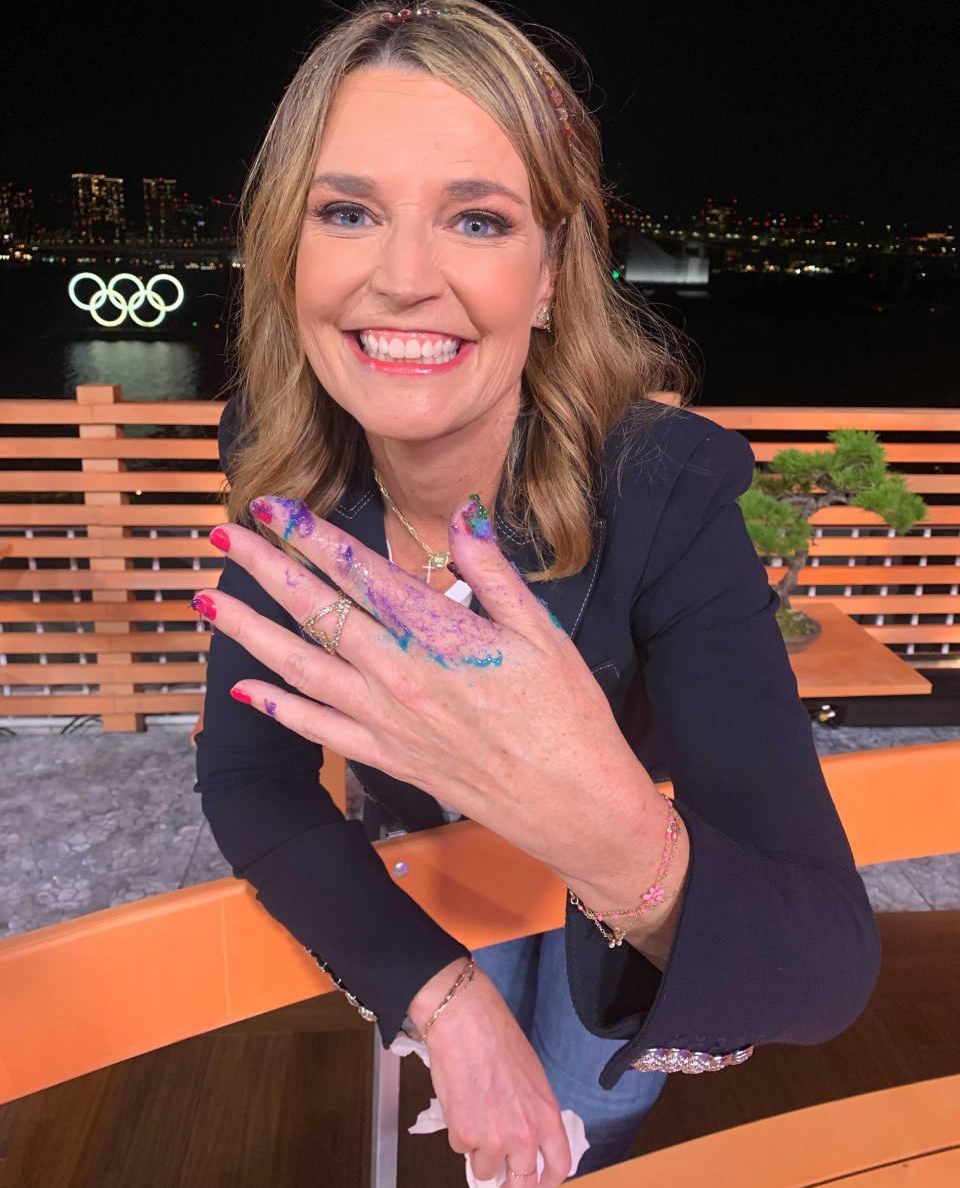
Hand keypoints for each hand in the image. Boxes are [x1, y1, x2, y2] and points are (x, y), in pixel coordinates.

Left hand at [199, 495, 662, 888]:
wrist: (574, 805)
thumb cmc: (567, 716)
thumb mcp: (540, 630)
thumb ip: (492, 570)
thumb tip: (464, 513)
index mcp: (438, 635)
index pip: (358, 571)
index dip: (310, 534)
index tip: (273, 506)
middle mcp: (399, 676)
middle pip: (316, 611)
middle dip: (264, 568)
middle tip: (222, 536)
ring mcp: (387, 721)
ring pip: (301, 667)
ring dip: (250, 632)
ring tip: (209, 604)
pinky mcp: (388, 758)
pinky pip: (319, 730)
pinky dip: (278, 709)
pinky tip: (245, 692)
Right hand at [412, 958, 571, 1185]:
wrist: (466, 1021)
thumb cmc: (498, 1039)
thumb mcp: (532, 1077)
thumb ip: (533, 1112)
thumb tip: (525, 1137)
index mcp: (547, 1116)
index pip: (559, 1166)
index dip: (548, 1181)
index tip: (538, 1183)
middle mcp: (525, 1135)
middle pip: (522, 1184)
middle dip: (510, 1184)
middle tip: (500, 1175)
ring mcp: (494, 1139)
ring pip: (484, 1169)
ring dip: (478, 1151)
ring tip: (474, 1114)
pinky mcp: (465, 1136)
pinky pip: (460, 1148)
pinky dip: (458, 1131)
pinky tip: (460, 1101)